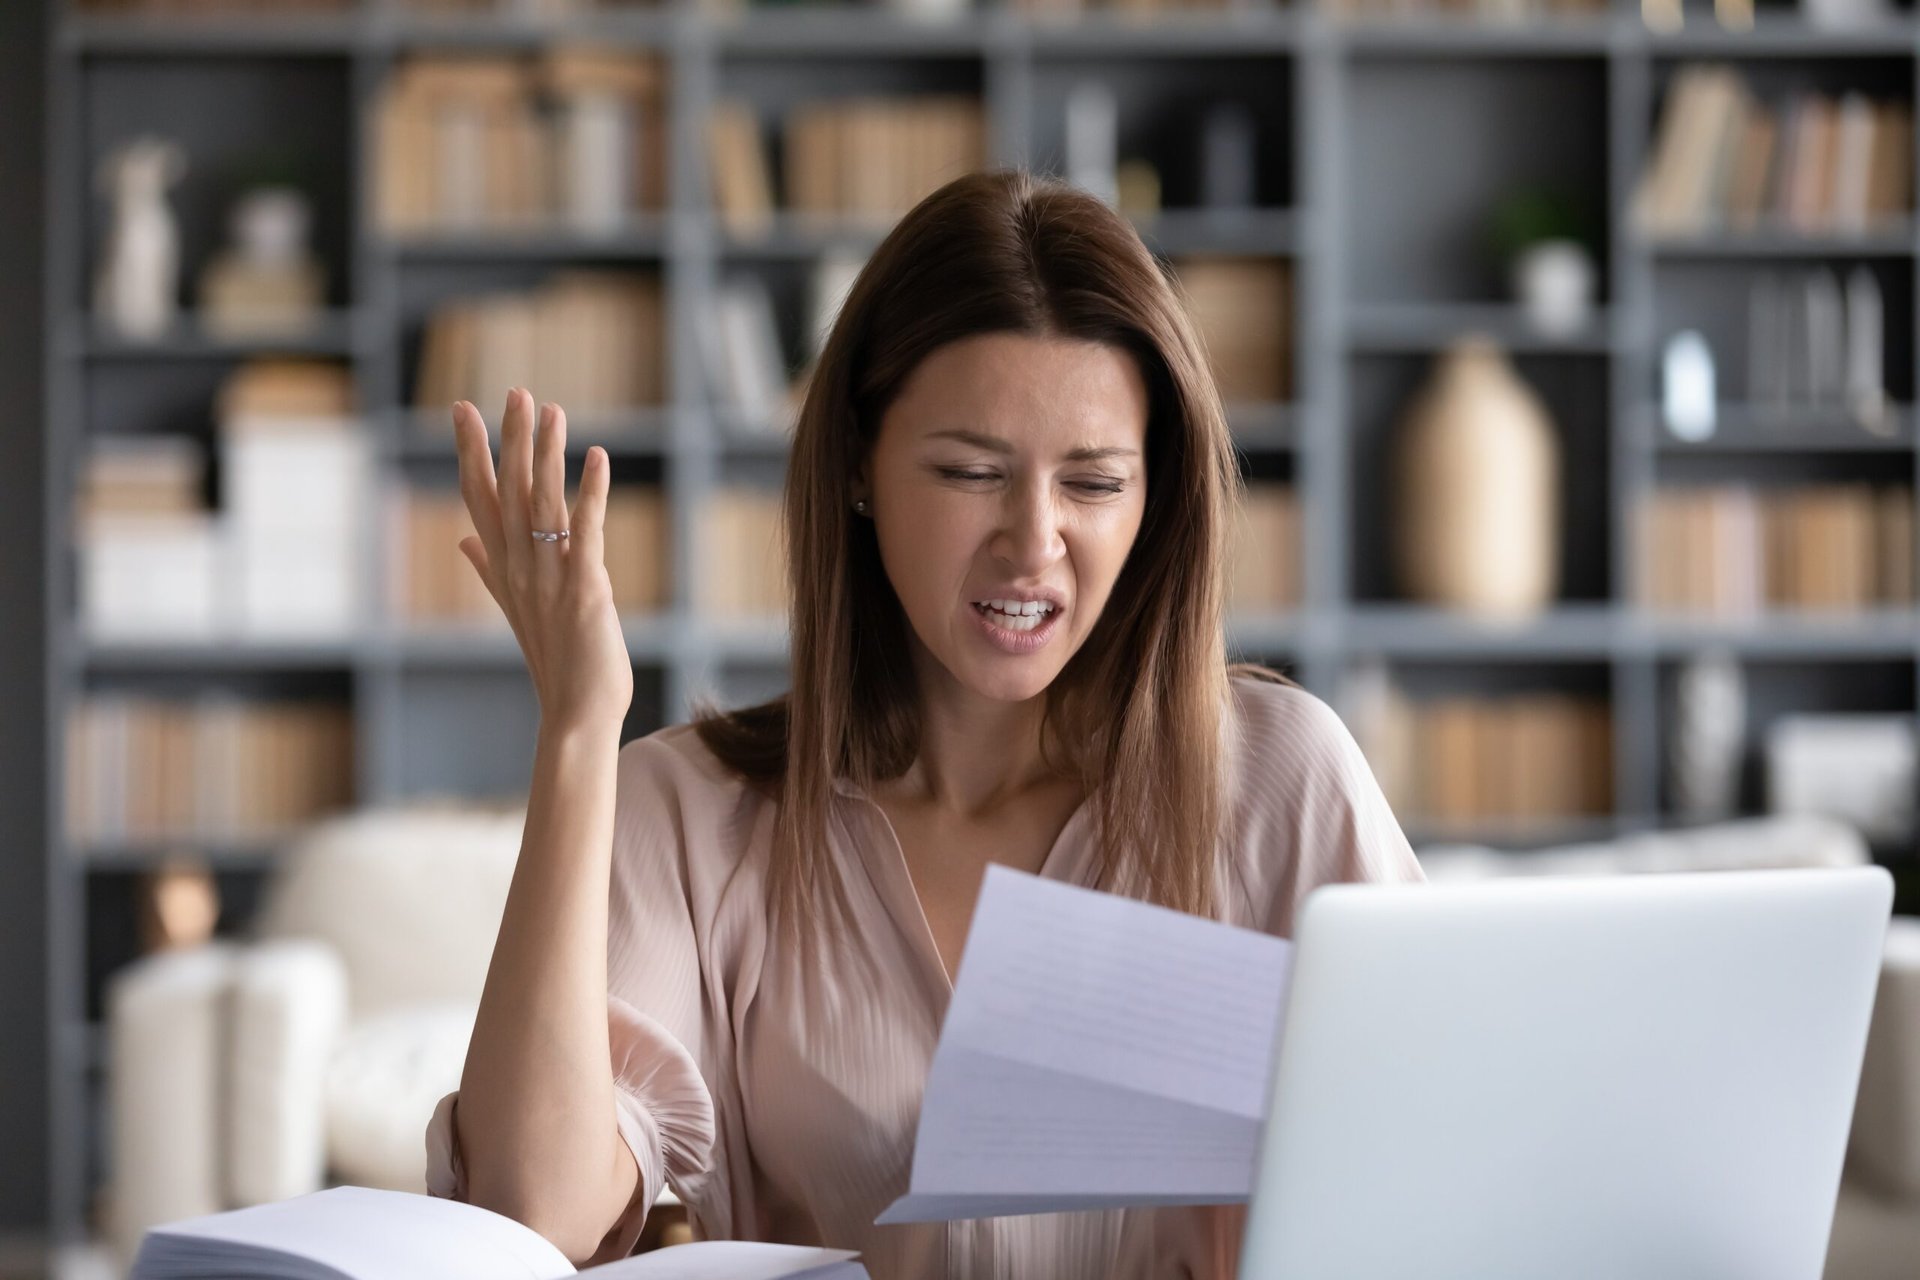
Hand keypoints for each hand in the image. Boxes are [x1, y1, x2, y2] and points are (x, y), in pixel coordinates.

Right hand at [452, 388, 632, 736]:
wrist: (574, 714)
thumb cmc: (554, 662)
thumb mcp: (516, 609)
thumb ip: (487, 570)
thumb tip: (463, 540)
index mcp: (503, 568)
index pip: (479, 498)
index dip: (471, 452)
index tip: (462, 409)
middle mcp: (519, 568)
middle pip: (508, 491)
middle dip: (510, 438)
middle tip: (515, 391)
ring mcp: (549, 578)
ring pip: (542, 504)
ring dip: (548, 455)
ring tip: (553, 410)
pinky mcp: (585, 589)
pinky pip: (587, 532)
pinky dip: (592, 493)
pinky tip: (598, 458)